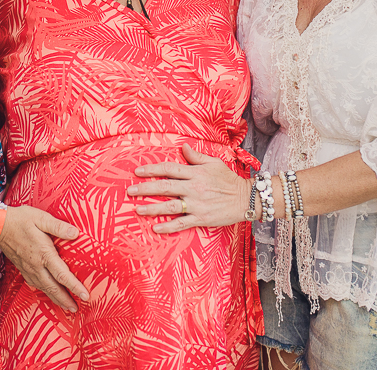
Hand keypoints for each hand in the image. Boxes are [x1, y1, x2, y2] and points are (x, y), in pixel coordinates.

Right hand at [0, 206, 89, 311]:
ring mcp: (28, 269)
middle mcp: (36, 266)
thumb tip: (76, 234)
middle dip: (66, 300)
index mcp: (44, 254)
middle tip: (76, 309)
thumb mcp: (41, 218)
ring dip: (56, 299)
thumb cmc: (20, 220)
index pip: (62, 275)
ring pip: (44, 288)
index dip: (75, 287)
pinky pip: (36, 285)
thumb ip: (58, 227)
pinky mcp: (23, 269)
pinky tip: (49, 294)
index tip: (85, 296)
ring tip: (66, 306)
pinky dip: (45, 292)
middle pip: (53, 288)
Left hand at [128, 145, 250, 233]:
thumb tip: (182, 147)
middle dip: (146, 189)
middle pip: (165, 187)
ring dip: (152, 208)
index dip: (152, 169)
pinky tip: (156, 228)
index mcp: (196, 173)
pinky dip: (169, 226)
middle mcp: (194, 188)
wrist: (247, 199)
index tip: (138, 171)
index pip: (170, 169)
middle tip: (130, 191)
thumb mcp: (214, 163)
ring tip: (137, 210)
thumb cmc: (229, 180)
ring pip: (170, 206)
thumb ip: (196, 156)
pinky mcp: (202, 218)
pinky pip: (182, 223)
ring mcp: (197, 204)